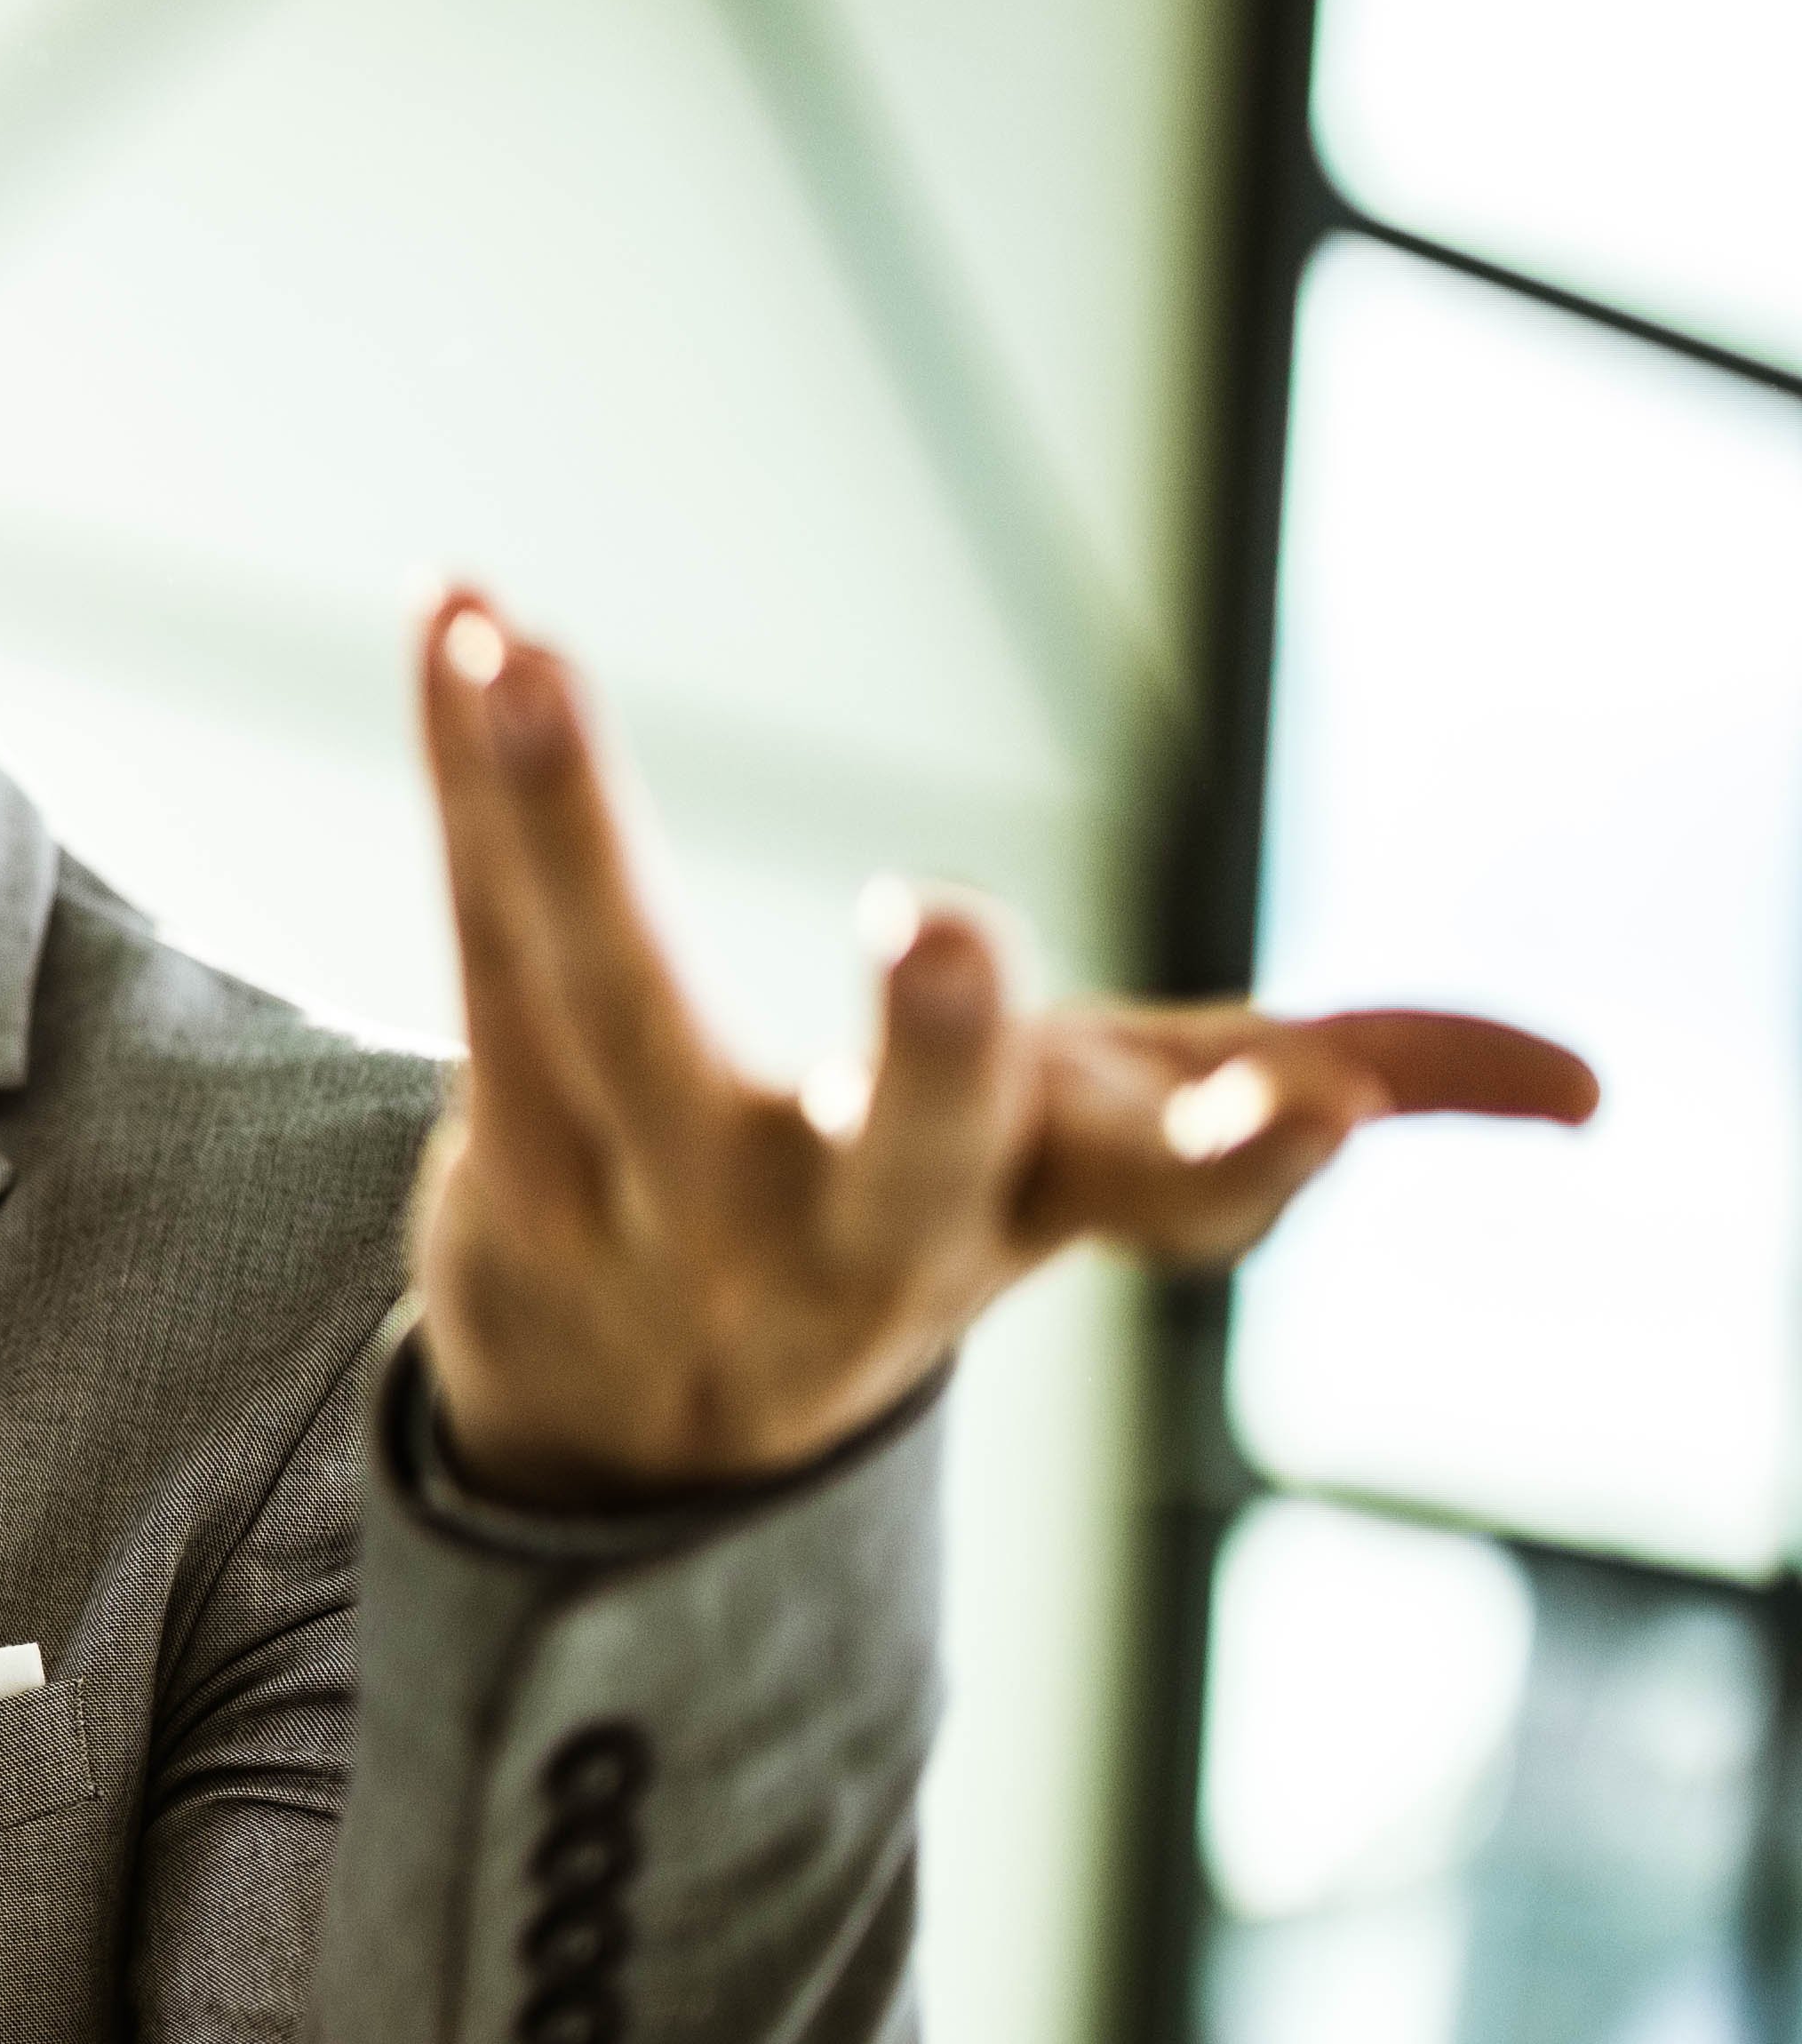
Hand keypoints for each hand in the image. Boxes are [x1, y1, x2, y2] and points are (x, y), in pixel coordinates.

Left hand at [407, 584, 1597, 1508]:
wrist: (625, 1430)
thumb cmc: (907, 1234)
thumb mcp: (1109, 1182)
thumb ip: (1302, 1101)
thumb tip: (1586, 1091)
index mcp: (1029, 1212)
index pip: (1173, 1209)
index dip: (1253, 1165)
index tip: (1321, 1112)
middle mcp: (848, 1231)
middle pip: (894, 1155)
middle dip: (938, 1054)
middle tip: (944, 931)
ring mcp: (657, 1193)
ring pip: (606, 1002)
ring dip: (565, 825)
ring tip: (525, 664)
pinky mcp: (503, 1132)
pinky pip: (479, 928)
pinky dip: (465, 767)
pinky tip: (457, 613)